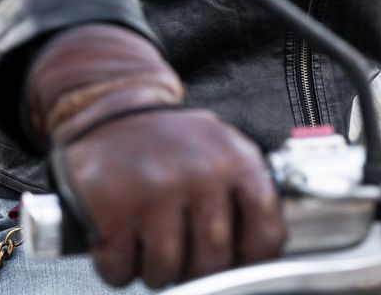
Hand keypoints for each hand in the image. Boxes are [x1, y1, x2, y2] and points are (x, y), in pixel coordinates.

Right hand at [26, 24, 283, 286]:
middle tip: (179, 249)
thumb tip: (260, 259)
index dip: (251, 260)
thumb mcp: (223, 153)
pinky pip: (122, 268)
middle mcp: (201, 170)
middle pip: (213, 261)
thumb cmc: (172, 144)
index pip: (266, 234)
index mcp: (236, 159)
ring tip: (148, 240)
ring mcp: (157, 187)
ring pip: (166, 271)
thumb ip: (246, 196)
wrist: (114, 110)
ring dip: (155, 270)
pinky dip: (118, 265)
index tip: (234, 262)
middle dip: (194, 269)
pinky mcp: (115, 204)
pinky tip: (121, 236)